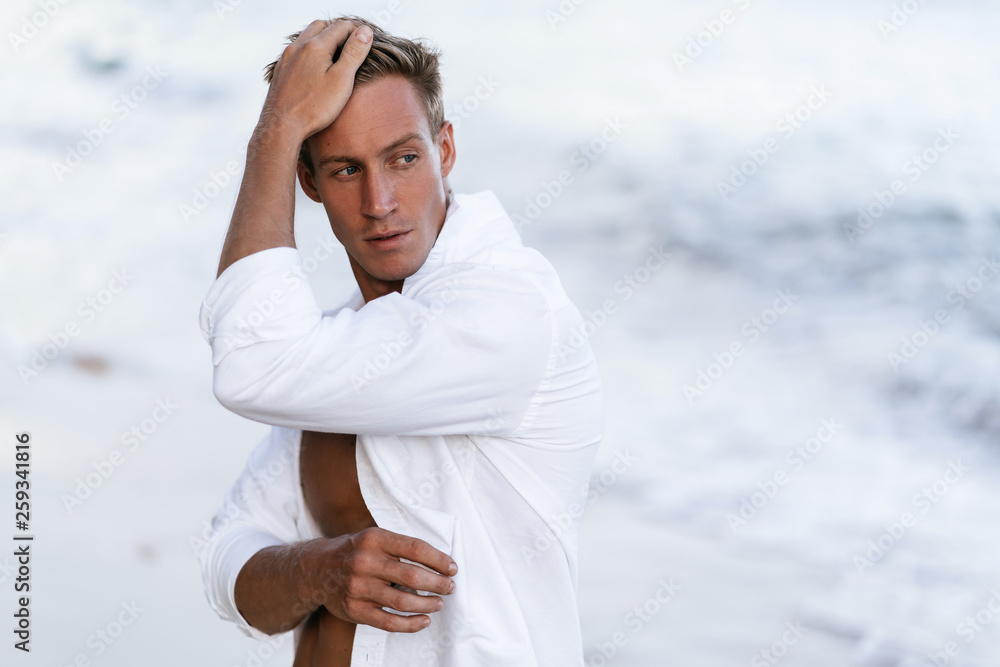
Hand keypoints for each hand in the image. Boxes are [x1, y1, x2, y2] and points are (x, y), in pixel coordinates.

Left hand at [259, 18, 373, 140]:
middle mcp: (298, 46)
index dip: (357, 31)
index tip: (367, 40)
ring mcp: (287, 57)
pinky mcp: (281, 69)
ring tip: (336, 53)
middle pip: (321, 26)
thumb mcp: (342, 80)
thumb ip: (354, 53)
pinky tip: (315, 66)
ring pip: (307, 36)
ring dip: (323, 38)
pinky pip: (297, 50)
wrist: (281, 126)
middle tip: (352, 42)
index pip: (341, 27)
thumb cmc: (314, 107)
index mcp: (315, 46)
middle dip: (338, 30)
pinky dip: (310, 50)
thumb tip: (365, 31)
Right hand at [309, 527, 457, 632]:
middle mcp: (365, 563)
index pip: (415, 548)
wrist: (317, 569)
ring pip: (403, 601)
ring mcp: (358, 588)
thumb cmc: (355, 552)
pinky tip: (424, 620)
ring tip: (439, 602)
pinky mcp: (355, 610)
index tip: (452, 567)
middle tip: (450, 587)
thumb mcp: (374, 538)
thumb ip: (400, 547)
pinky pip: (389, 622)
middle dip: (438, 583)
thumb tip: (438, 561)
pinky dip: (411, 624)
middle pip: (412, 576)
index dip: (438, 559)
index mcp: (374, 539)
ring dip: (427, 604)